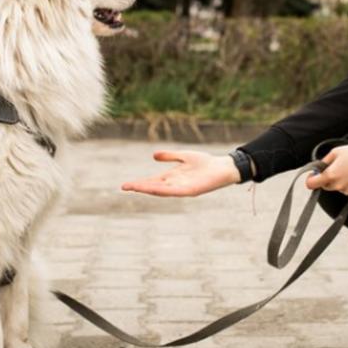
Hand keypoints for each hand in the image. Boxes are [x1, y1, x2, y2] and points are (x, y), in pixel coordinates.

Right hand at [120, 150, 240, 196]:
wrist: (223, 167)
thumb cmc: (206, 163)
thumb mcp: (184, 156)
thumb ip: (170, 156)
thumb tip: (154, 156)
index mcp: (172, 177)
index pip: (152, 181)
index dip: (140, 183)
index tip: (126, 185)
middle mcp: (175, 185)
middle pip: (154, 187)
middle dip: (139, 187)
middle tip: (124, 188)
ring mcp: (182, 188)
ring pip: (161, 190)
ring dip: (148, 189)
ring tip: (135, 188)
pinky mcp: (191, 190)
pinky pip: (175, 191)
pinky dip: (164, 190)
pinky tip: (154, 189)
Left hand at [304, 144, 347, 195]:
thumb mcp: (336, 152)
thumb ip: (324, 161)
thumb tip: (319, 166)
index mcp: (330, 175)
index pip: (311, 184)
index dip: (311, 179)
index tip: (313, 175)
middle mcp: (338, 186)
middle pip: (325, 185)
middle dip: (327, 178)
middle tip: (335, 168)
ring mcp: (347, 191)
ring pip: (337, 187)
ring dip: (339, 181)